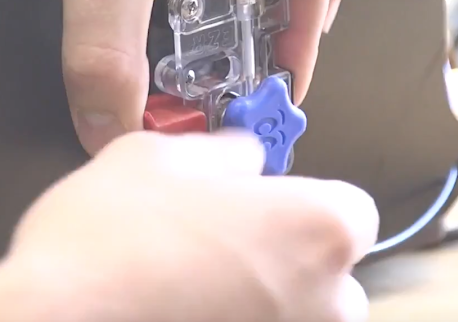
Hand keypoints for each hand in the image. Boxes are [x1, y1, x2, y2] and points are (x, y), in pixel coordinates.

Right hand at [0, 132, 378, 321]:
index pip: (352, 211)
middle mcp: (325, 303)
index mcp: (317, 229)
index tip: (265, 204)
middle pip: (331, 277)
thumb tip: (244, 158)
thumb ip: (224, 153)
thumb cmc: (105, 245)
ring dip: (261, 305)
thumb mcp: (159, 156)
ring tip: (190, 289)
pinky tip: (178, 312)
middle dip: (285, 261)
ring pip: (294, 321)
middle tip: (219, 247)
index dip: (303, 203)